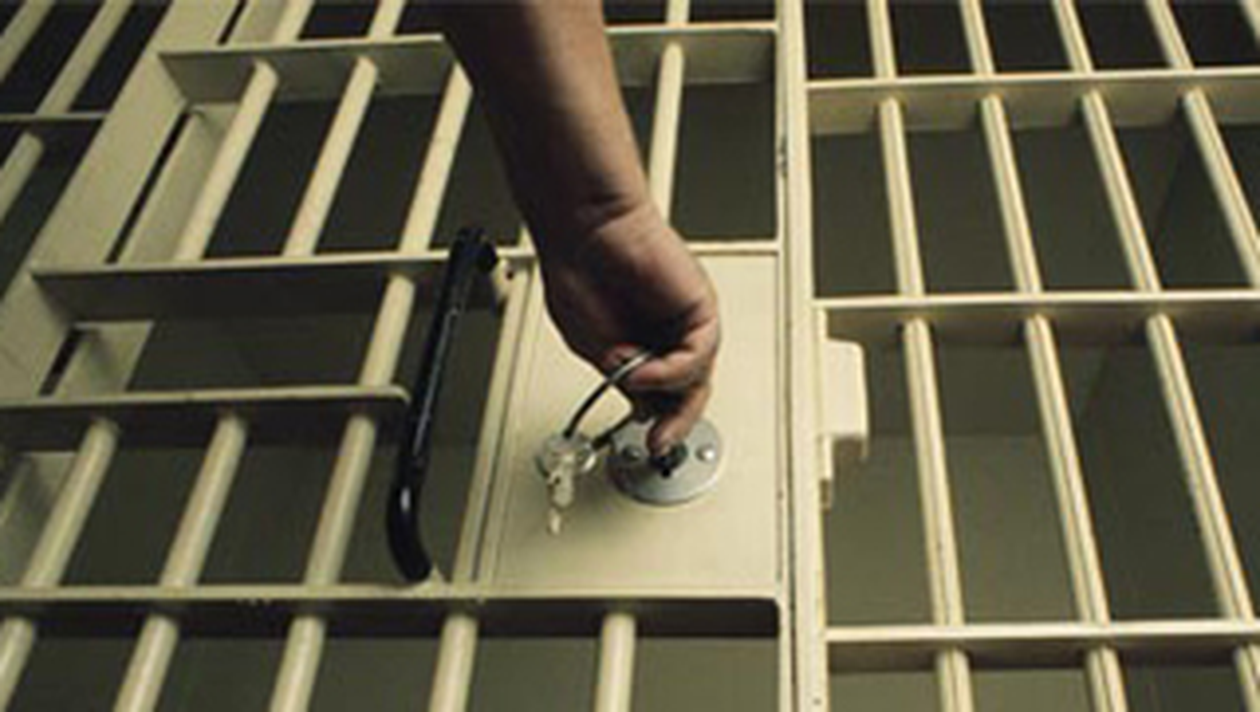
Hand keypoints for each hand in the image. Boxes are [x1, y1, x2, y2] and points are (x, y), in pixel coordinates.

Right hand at [537, 202, 719, 454]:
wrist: (585, 230)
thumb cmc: (581, 274)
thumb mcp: (594, 348)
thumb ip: (621, 378)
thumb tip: (641, 404)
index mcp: (642, 348)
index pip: (664, 397)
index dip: (658, 424)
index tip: (647, 445)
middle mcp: (668, 336)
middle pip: (689, 393)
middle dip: (676, 422)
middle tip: (660, 442)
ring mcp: (684, 323)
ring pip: (697, 377)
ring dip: (666, 390)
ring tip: (632, 380)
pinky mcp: (700, 309)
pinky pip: (698, 354)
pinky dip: (672, 370)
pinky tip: (644, 368)